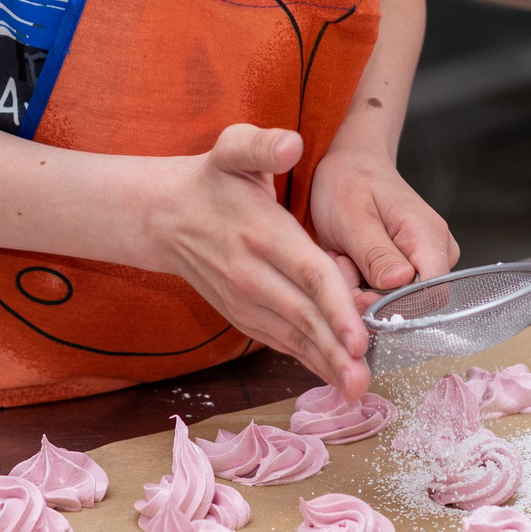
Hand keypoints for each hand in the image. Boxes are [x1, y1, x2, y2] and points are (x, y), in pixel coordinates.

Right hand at [147, 124, 371, 398]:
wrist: (164, 215)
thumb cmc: (211, 180)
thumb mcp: (232, 147)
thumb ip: (262, 145)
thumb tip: (292, 143)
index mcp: (262, 234)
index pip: (308, 275)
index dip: (336, 308)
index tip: (360, 336)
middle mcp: (253, 275)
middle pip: (303, 317)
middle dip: (335, 350)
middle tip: (365, 379)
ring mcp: (245, 301)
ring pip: (292, 337)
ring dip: (324, 364)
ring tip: (356, 388)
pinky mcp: (243, 315)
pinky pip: (280, 341)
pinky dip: (307, 360)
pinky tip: (334, 375)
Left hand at [311, 148, 457, 295]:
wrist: (352, 163)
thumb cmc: (350, 181)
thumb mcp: (352, 216)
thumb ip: (376, 254)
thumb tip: (399, 282)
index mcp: (427, 236)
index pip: (431, 295)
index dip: (394, 306)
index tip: (358, 295)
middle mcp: (437, 250)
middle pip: (414, 303)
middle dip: (371, 298)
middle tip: (342, 266)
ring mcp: (428, 258)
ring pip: (399, 301)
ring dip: (363, 290)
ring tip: (343, 257)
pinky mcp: (414, 265)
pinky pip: (391, 293)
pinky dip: (364, 285)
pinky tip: (350, 262)